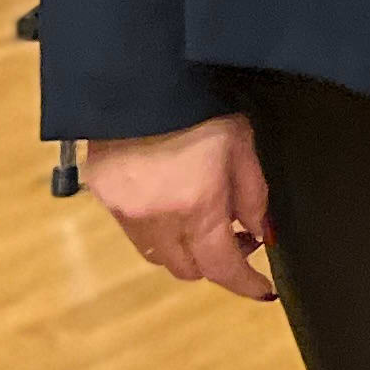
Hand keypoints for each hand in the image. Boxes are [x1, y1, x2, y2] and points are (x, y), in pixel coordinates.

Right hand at [84, 114, 276, 301]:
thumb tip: (261, 233)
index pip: (222, 267)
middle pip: (189, 269)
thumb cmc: (201, 107)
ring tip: (205, 220)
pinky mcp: (105, 197)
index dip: (246, 284)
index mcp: (197, 206)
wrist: (140, 79)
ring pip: (159, 257)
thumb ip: (253, 195)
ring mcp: (125, 211)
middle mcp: (157, 219)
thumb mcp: (242, 145)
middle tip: (239, 237)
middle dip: (216, 262)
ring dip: (186, 250)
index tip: (264, 290)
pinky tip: (173, 203)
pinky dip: (159, 231)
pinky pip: (136, 233)